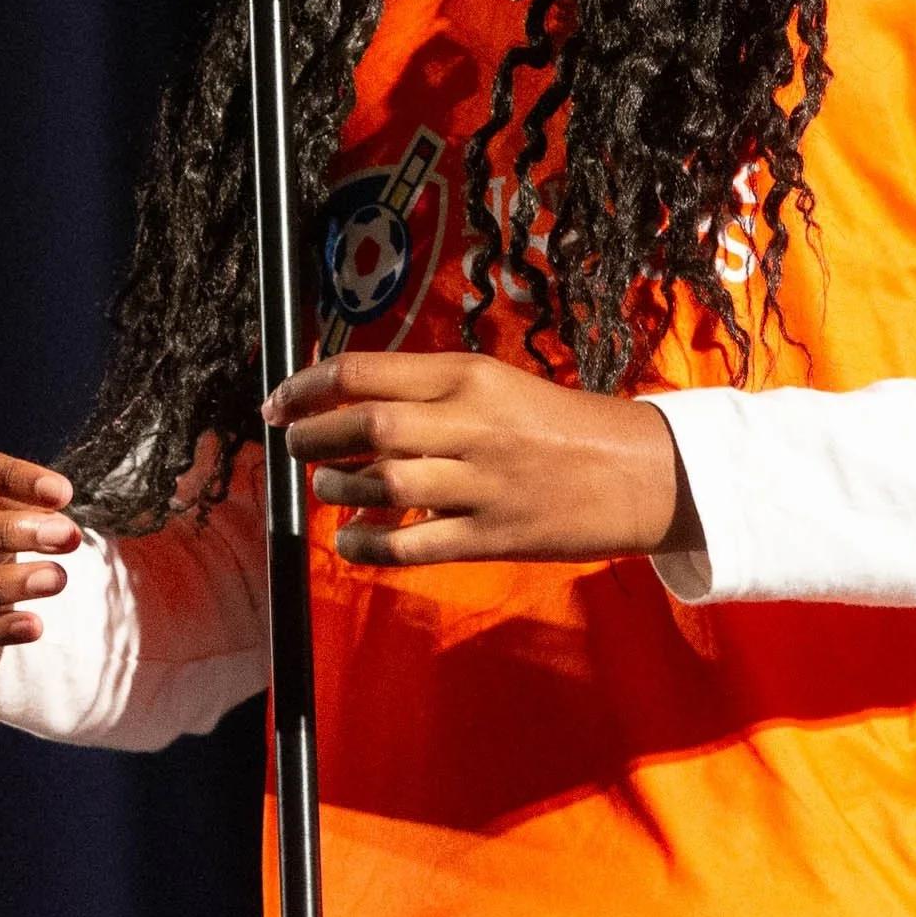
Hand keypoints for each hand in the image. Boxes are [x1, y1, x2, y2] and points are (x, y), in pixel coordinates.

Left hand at [265, 351, 701, 569]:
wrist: (638, 473)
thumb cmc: (562, 424)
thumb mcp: (499, 386)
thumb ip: (434, 394)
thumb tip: (355, 407)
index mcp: (470, 376)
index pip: (366, 371)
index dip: (308, 387)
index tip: (277, 403)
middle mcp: (471, 424)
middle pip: (366, 425)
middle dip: (314, 435)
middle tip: (293, 443)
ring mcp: (480, 482)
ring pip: (382, 483)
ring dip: (337, 487)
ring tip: (327, 486)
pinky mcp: (489, 535)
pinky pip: (410, 544)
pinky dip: (366, 545)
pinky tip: (349, 540)